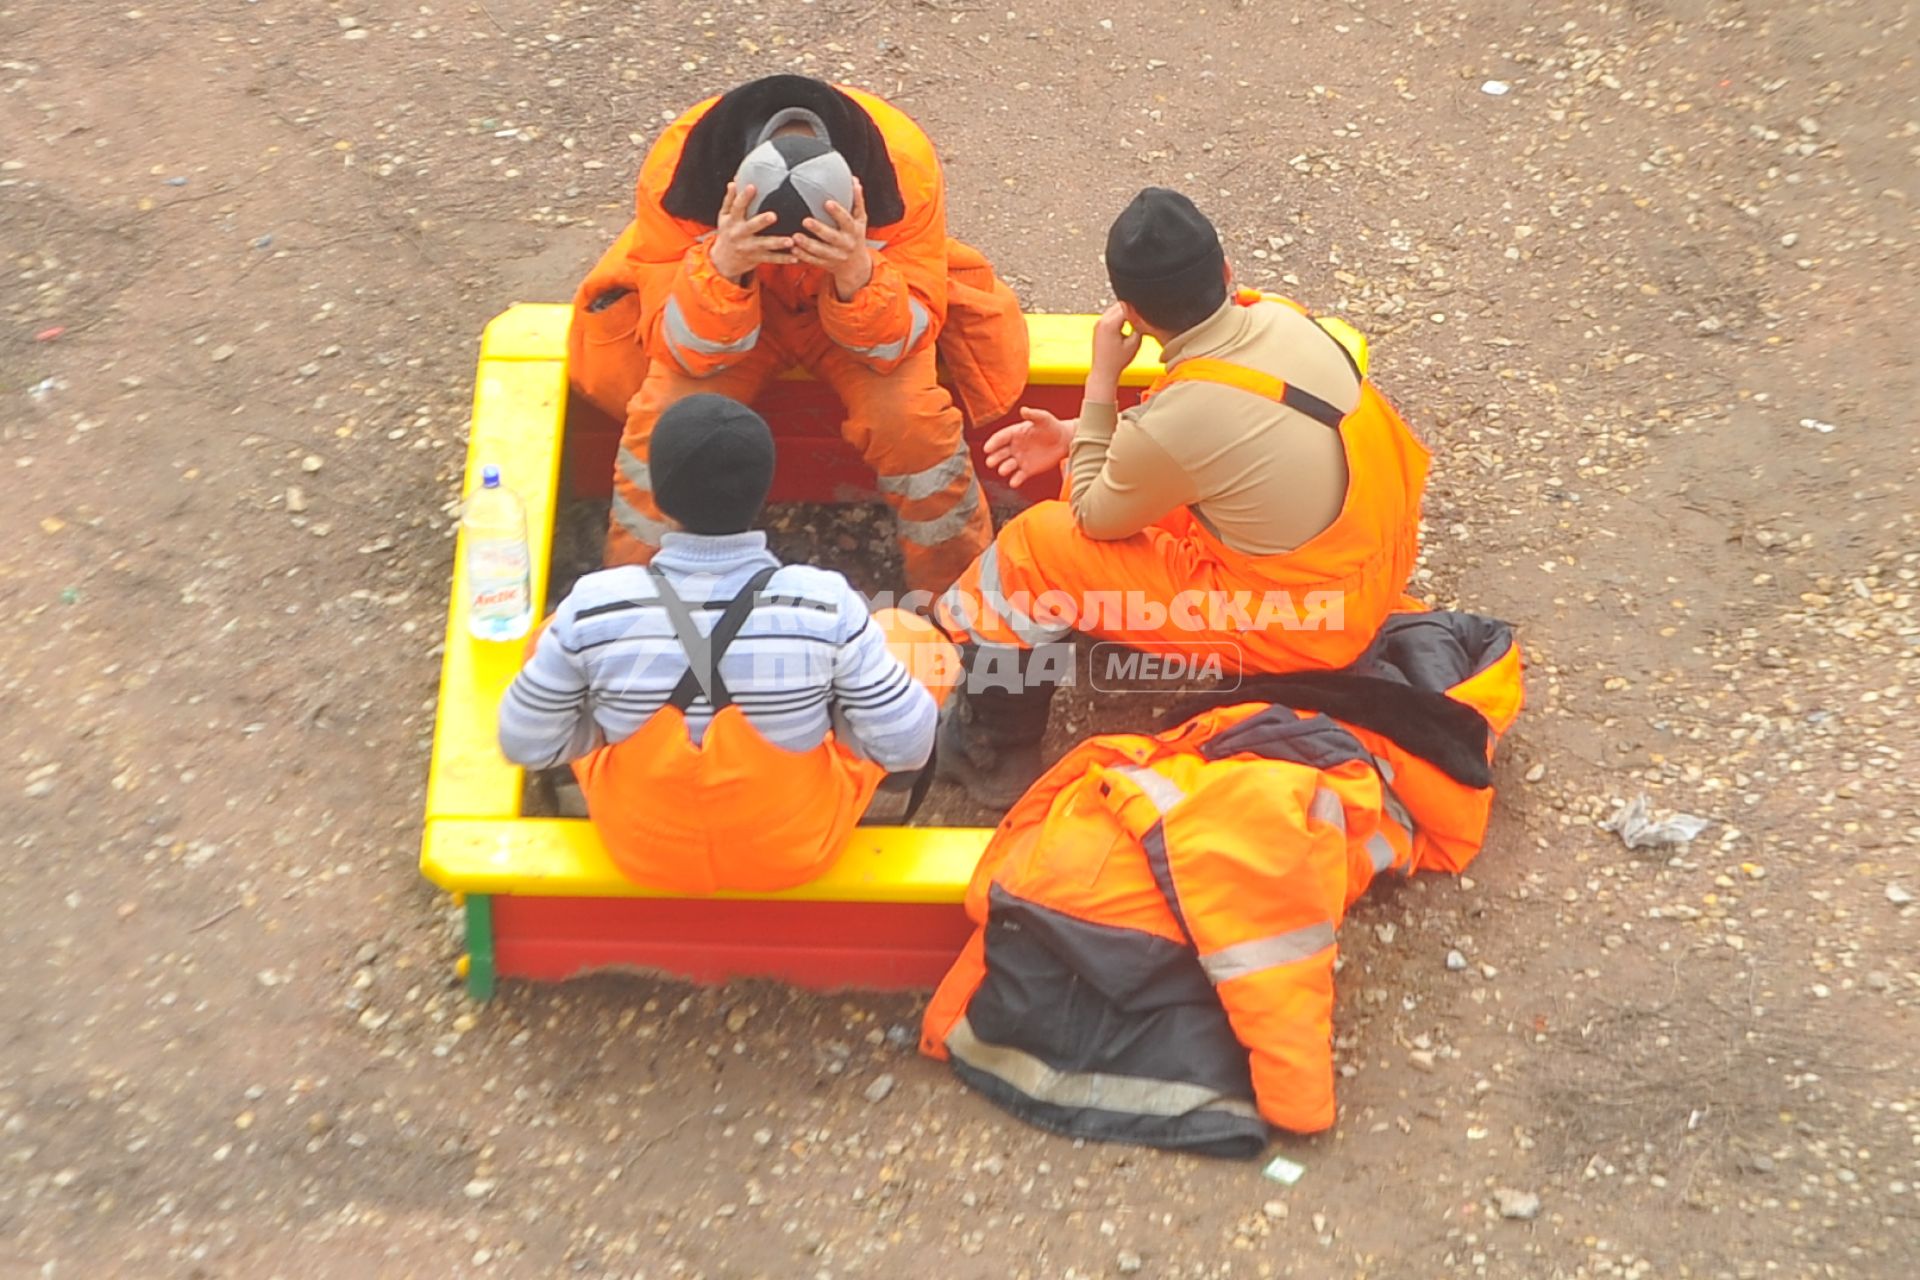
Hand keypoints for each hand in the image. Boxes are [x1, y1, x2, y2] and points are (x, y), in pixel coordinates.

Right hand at [708, 181, 794, 280]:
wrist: (723, 260)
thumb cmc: (727, 232)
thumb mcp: (724, 216)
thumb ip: (730, 199)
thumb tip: (734, 182)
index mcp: (732, 220)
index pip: (737, 206)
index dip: (744, 196)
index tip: (752, 186)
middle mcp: (739, 233)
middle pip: (751, 226)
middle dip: (762, 221)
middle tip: (773, 216)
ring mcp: (748, 247)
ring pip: (764, 245)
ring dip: (777, 243)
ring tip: (790, 241)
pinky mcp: (756, 258)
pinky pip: (771, 259)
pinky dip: (783, 259)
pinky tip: (795, 258)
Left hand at [795, 178, 872, 300]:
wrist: (856, 266)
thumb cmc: (856, 236)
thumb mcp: (861, 219)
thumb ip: (857, 200)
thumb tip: (854, 180)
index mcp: (854, 230)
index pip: (846, 220)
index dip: (837, 212)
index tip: (827, 202)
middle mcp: (845, 244)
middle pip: (832, 237)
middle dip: (819, 229)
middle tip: (805, 220)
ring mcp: (836, 256)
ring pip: (821, 252)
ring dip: (807, 245)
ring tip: (795, 237)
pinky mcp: (826, 264)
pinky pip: (814, 261)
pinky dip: (803, 256)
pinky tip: (793, 249)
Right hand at [984, 407, 1074, 487]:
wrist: (1064, 441)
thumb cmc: (1052, 427)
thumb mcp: (1043, 418)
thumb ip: (1033, 415)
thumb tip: (1023, 410)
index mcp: (1014, 434)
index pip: (1000, 438)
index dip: (993, 443)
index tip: (987, 449)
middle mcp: (1014, 447)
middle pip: (1000, 453)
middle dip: (994, 458)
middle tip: (990, 462)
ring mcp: (1020, 459)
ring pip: (1008, 465)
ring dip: (1004, 469)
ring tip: (1003, 471)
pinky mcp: (1027, 470)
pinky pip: (1019, 476)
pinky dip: (1016, 480)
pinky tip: (1014, 483)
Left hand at [1087, 301, 1142, 399]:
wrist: (1104, 371)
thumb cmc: (1118, 361)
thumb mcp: (1135, 342)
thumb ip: (1140, 325)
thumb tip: (1144, 314)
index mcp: (1110, 323)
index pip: (1128, 306)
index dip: (1139, 307)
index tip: (1147, 311)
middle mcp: (1102, 320)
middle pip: (1121, 304)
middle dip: (1133, 308)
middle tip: (1142, 317)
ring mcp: (1099, 323)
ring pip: (1116, 308)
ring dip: (1126, 312)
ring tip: (1135, 322)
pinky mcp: (1098, 326)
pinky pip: (1111, 314)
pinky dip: (1120, 316)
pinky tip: (1127, 324)